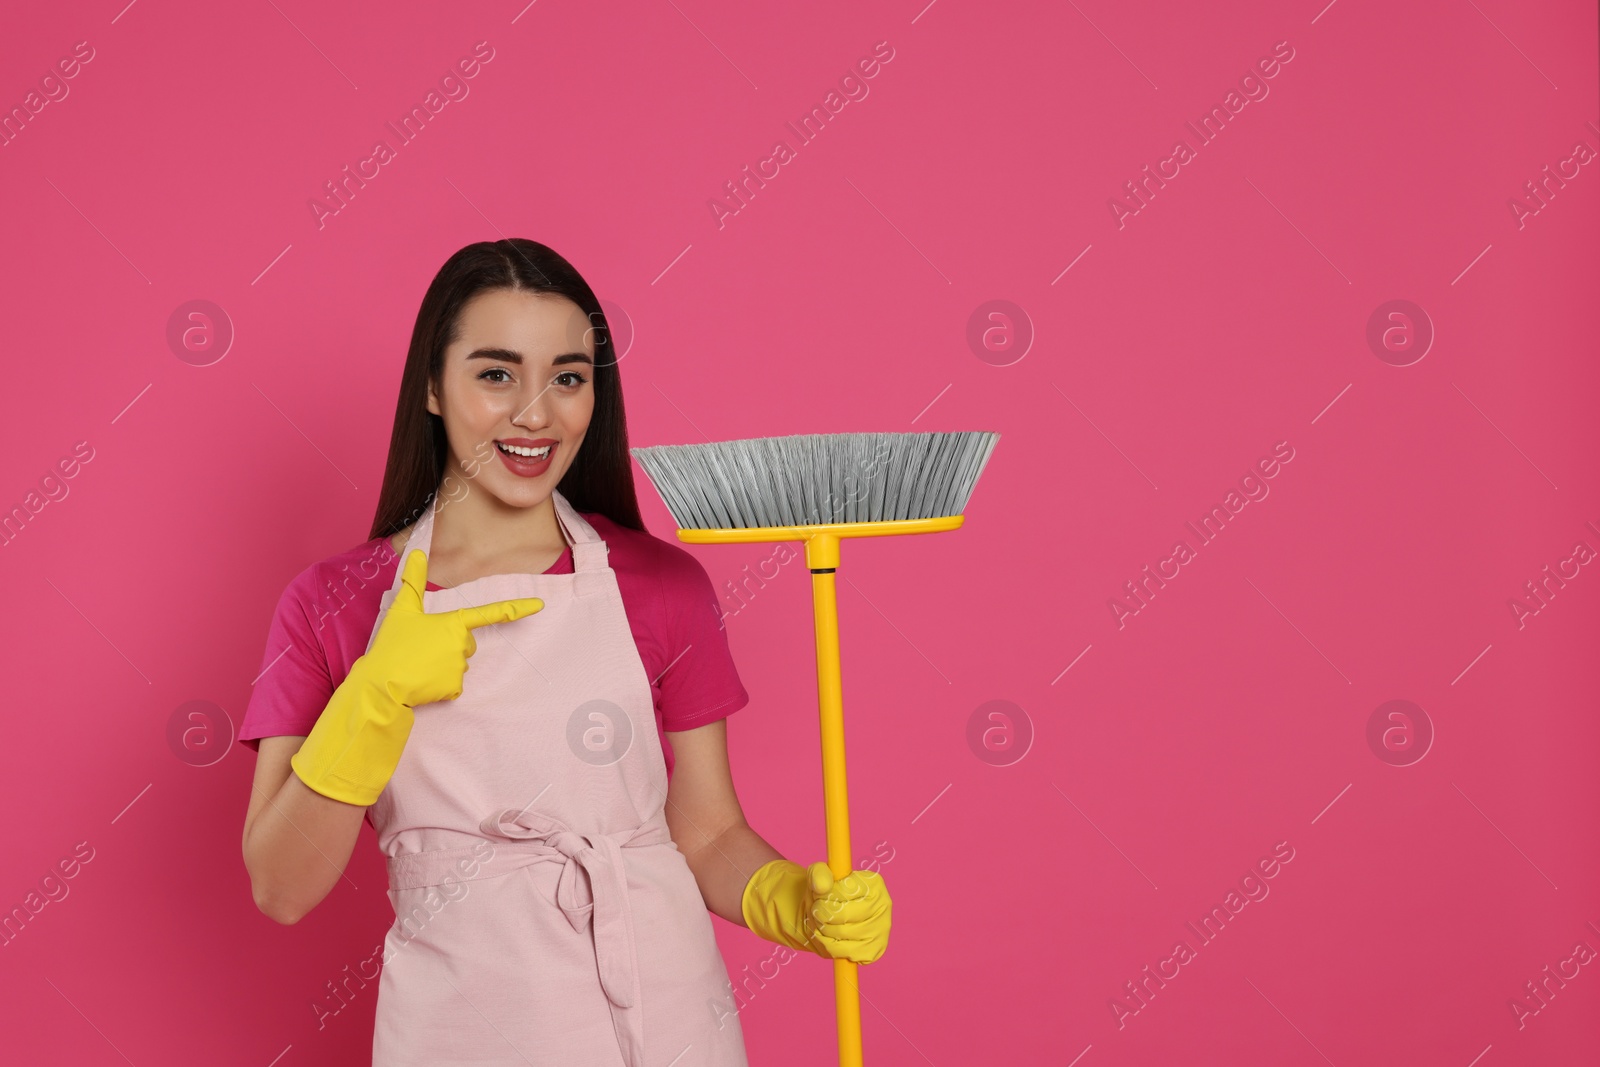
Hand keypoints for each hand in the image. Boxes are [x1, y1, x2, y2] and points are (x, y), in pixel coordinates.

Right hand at [360, 549, 543, 706]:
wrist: (381, 684)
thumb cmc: (392, 645)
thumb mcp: (401, 610)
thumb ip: (413, 580)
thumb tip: (418, 552)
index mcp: (454, 623)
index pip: (490, 612)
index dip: (518, 608)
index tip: (540, 605)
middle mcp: (463, 644)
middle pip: (466, 641)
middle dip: (448, 644)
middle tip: (421, 648)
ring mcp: (460, 668)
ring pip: (459, 662)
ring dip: (441, 663)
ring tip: (418, 664)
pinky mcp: (455, 688)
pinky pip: (453, 683)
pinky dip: (439, 683)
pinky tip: (423, 680)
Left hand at [740, 859, 891, 963]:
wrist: (832, 916)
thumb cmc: (827, 894)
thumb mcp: (818, 875)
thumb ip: (818, 874)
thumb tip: (822, 886)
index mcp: (874, 883)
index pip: (842, 892)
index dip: (823, 896)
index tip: (819, 895)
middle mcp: (883, 906)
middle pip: (843, 914)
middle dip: (821, 913)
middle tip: (817, 911)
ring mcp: (881, 930)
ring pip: (841, 934)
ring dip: (822, 929)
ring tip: (822, 922)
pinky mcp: (874, 950)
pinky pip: (843, 951)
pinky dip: (829, 945)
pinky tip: (831, 936)